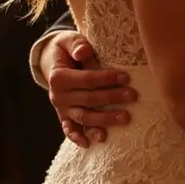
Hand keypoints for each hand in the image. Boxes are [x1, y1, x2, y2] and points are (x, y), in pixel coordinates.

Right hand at [42, 32, 135, 148]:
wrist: (51, 60)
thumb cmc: (65, 48)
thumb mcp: (68, 40)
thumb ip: (77, 44)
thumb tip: (84, 52)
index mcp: (58, 77)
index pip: (87, 79)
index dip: (107, 78)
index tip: (126, 76)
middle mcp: (58, 95)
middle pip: (89, 99)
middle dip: (112, 98)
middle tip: (133, 96)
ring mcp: (61, 108)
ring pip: (84, 117)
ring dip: (104, 120)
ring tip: (125, 118)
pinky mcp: (64, 116)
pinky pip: (69, 129)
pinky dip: (78, 137)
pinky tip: (91, 143)